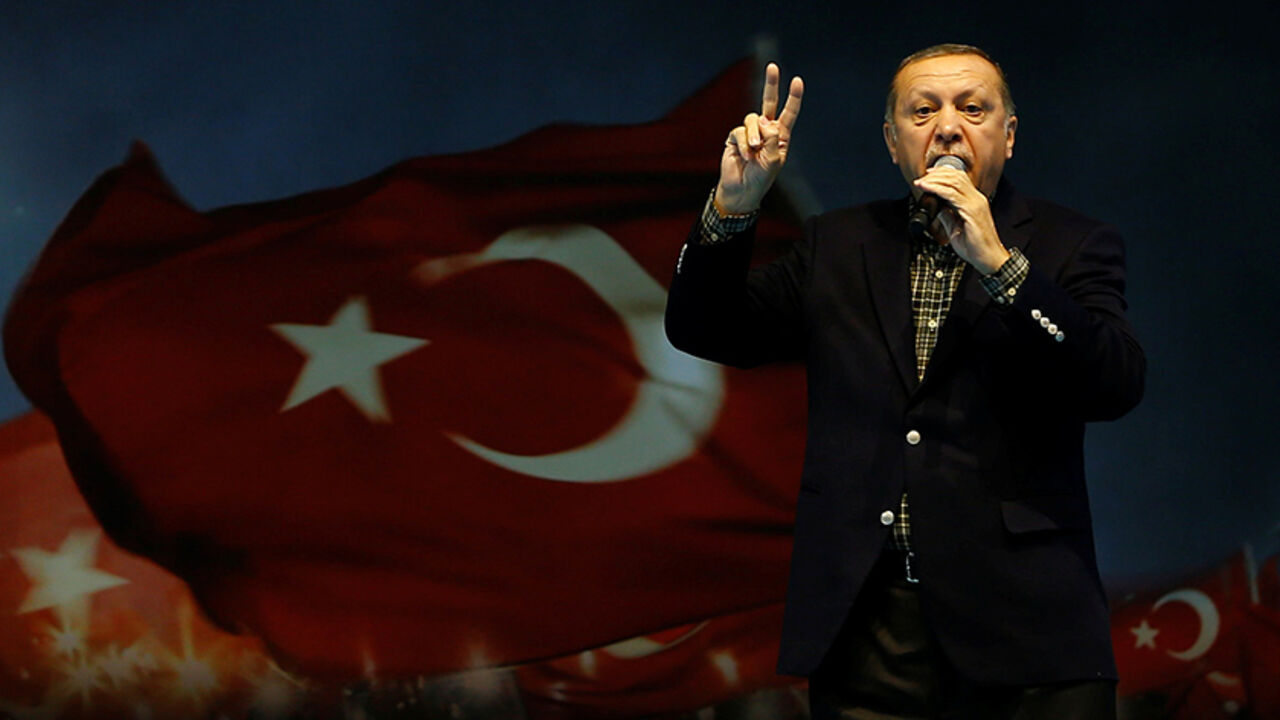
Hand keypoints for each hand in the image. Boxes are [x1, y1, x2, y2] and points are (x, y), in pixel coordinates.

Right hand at [716, 62, 803, 214]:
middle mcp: (766, 131)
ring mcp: (750, 133)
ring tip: (753, 150)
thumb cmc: (761, 179)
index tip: (797, 81)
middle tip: (772, 66)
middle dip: (770, 84)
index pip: (789, 113)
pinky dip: (743, 143)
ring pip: (753, 119)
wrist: (741, 191)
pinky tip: (744, 155)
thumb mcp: (773, 160)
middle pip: (769, 102)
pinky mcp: (735, 137)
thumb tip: (763, 121)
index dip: (793, 97)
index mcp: (780, 137)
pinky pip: (740, 131)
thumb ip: (772, 138)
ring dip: (754, 135)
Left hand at [913, 166, 1009, 274]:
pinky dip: (937, 189)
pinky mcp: (971, 210)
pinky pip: (952, 194)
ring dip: (935, 180)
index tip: (928, 175)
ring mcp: (975, 203)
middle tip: (922, 177)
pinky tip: (927, 189)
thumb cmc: (974, 246)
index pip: (960, 179)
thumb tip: (936, 207)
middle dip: (937, 174)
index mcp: (974, 201)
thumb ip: (947, 215)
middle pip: (957, 176)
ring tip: (921, 182)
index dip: (944, 174)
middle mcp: (976, 199)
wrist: (987, 258)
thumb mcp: (955, 228)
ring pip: (954, 182)